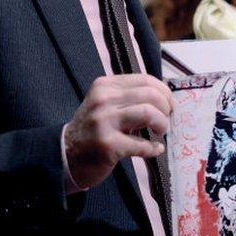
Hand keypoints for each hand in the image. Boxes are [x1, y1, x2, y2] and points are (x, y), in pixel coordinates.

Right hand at [64, 74, 173, 188]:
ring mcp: (104, 122)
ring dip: (162, 124)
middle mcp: (103, 100)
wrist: (66, 155)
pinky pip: (141, 144)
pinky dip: (153, 148)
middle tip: (166, 120)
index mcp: (104, 86)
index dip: (164, 92)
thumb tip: (164, 97)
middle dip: (166, 108)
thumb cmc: (92, 130)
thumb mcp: (104, 104)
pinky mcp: (108, 144)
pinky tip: (155, 150)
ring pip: (148, 113)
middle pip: (150, 94)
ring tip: (161, 132)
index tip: (169, 105)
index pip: (145, 80)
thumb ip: (128, 97)